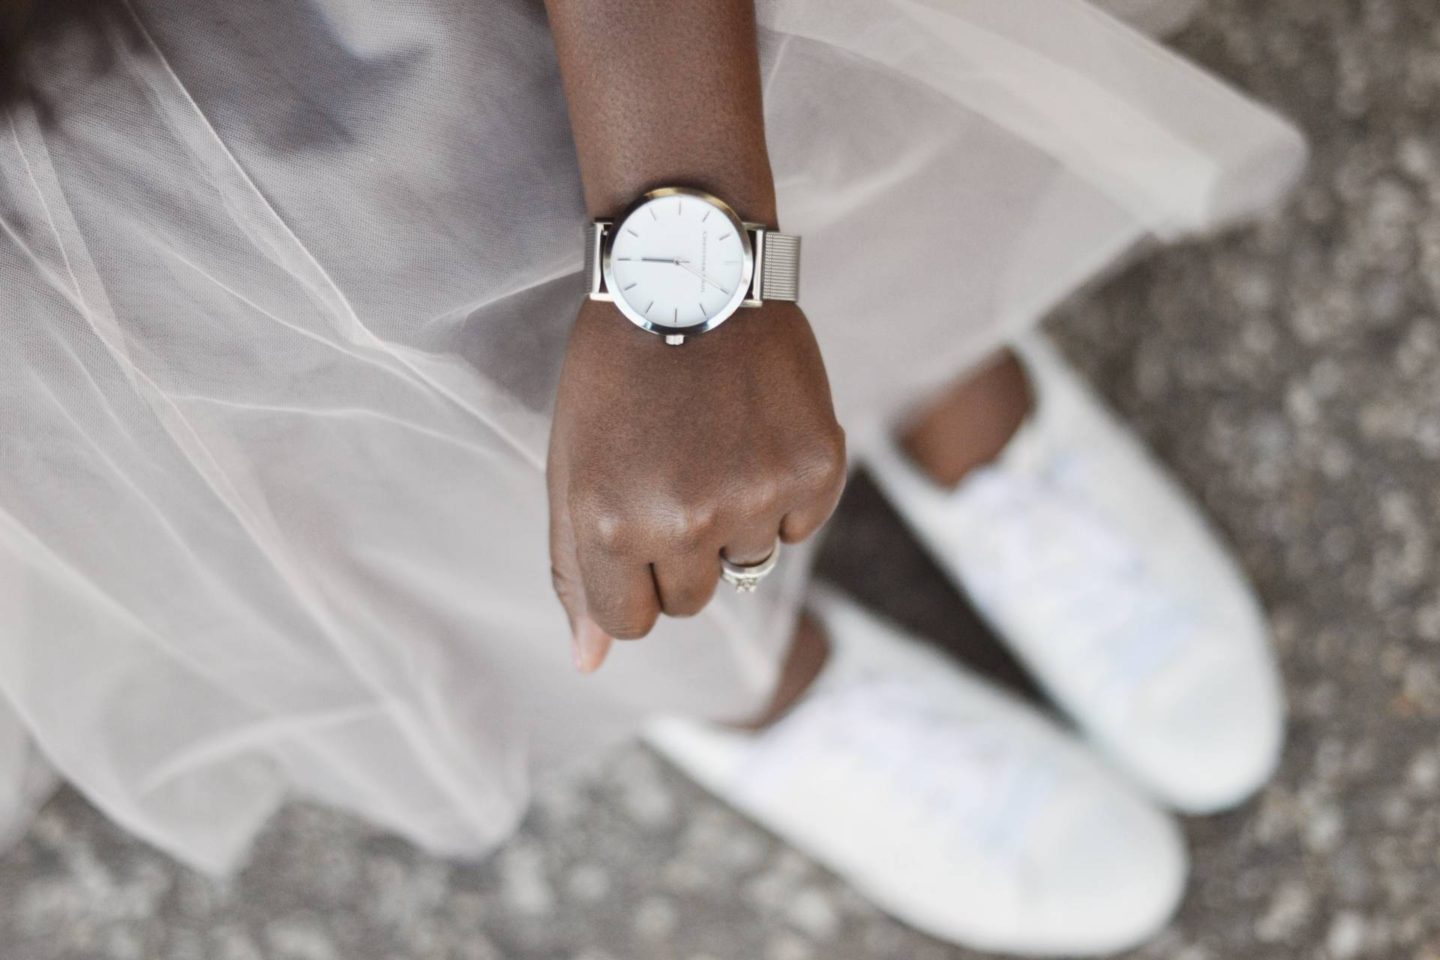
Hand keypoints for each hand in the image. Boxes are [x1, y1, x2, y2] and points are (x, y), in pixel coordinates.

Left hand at [548, 299, 845, 671]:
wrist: (692, 270)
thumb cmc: (615, 370)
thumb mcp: (571, 466)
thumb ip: (574, 569)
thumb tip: (588, 661)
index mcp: (610, 525)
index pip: (630, 620)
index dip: (629, 579)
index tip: (634, 530)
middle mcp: (685, 522)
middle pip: (690, 601)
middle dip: (678, 552)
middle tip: (672, 468)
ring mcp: (757, 496)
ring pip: (747, 565)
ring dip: (731, 521)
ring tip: (713, 441)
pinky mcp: (816, 468)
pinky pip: (798, 524)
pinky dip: (780, 489)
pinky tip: (755, 429)